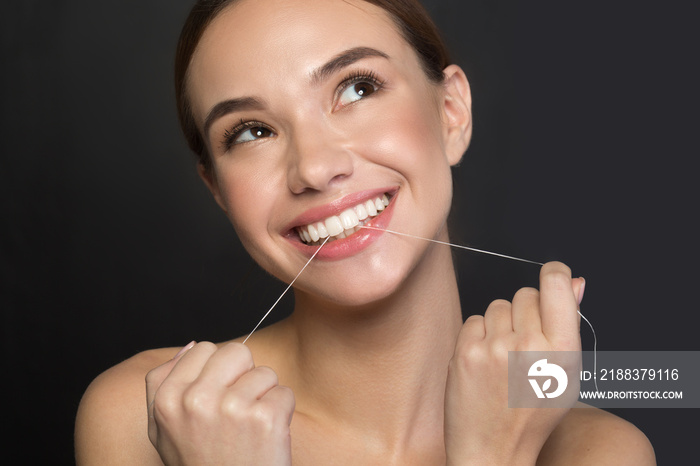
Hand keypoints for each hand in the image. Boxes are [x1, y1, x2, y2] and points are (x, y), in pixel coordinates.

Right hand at [146, 342, 293, 465]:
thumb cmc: (201, 465)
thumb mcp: (164, 430)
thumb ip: (164, 384)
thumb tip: (191, 345)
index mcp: (167, 399)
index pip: (202, 348)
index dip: (216, 371)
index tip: (217, 397)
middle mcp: (196, 401)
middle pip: (236, 352)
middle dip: (243, 376)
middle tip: (238, 409)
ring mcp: (232, 408)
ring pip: (265, 373)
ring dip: (264, 398)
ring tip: (250, 429)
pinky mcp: (265, 419)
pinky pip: (284, 393)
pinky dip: (282, 414)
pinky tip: (266, 437)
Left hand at [444, 262, 584, 464]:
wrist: (494, 450)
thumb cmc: (532, 413)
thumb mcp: (566, 374)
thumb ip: (570, 323)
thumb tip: (575, 281)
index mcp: (563, 349)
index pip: (557, 284)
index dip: (555, 273)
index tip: (552, 275)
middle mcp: (530, 344)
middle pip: (525, 294)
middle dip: (525, 311)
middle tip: (525, 343)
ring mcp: (495, 347)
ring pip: (498, 305)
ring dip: (501, 323)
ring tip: (504, 355)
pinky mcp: (466, 351)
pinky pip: (475, 319)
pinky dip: (479, 335)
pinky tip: (486, 360)